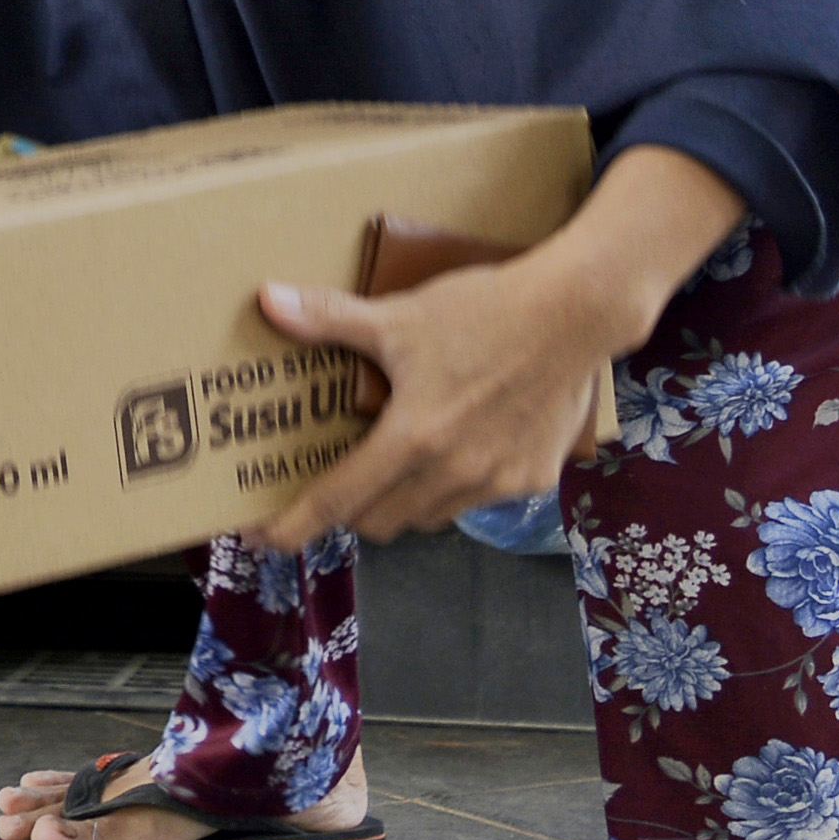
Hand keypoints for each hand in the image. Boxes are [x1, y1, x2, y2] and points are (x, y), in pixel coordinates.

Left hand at [246, 145, 745, 549]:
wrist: (577, 314)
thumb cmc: (485, 311)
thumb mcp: (399, 315)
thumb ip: (328, 319)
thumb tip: (266, 301)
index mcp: (411, 439)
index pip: (336, 501)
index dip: (293, 525)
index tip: (261, 538)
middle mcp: (452, 473)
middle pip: (378, 521)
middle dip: (349, 510)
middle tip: (336, 479)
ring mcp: (495, 482)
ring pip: (427, 517)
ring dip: (402, 502)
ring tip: (395, 462)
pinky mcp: (532, 480)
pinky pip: (475, 503)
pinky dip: (453, 488)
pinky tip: (455, 450)